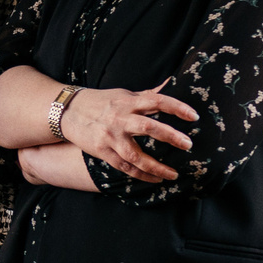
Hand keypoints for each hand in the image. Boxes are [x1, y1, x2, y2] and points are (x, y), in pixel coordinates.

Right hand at [56, 82, 194, 182]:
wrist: (68, 111)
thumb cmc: (100, 101)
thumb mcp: (123, 94)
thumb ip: (147, 94)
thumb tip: (171, 83)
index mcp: (128, 102)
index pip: (157, 100)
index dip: (176, 107)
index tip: (194, 116)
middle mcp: (120, 119)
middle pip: (148, 127)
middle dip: (170, 136)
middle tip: (188, 145)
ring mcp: (110, 137)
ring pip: (135, 155)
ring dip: (156, 166)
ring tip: (173, 174)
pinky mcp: (103, 151)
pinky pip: (124, 167)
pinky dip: (141, 175)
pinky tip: (156, 179)